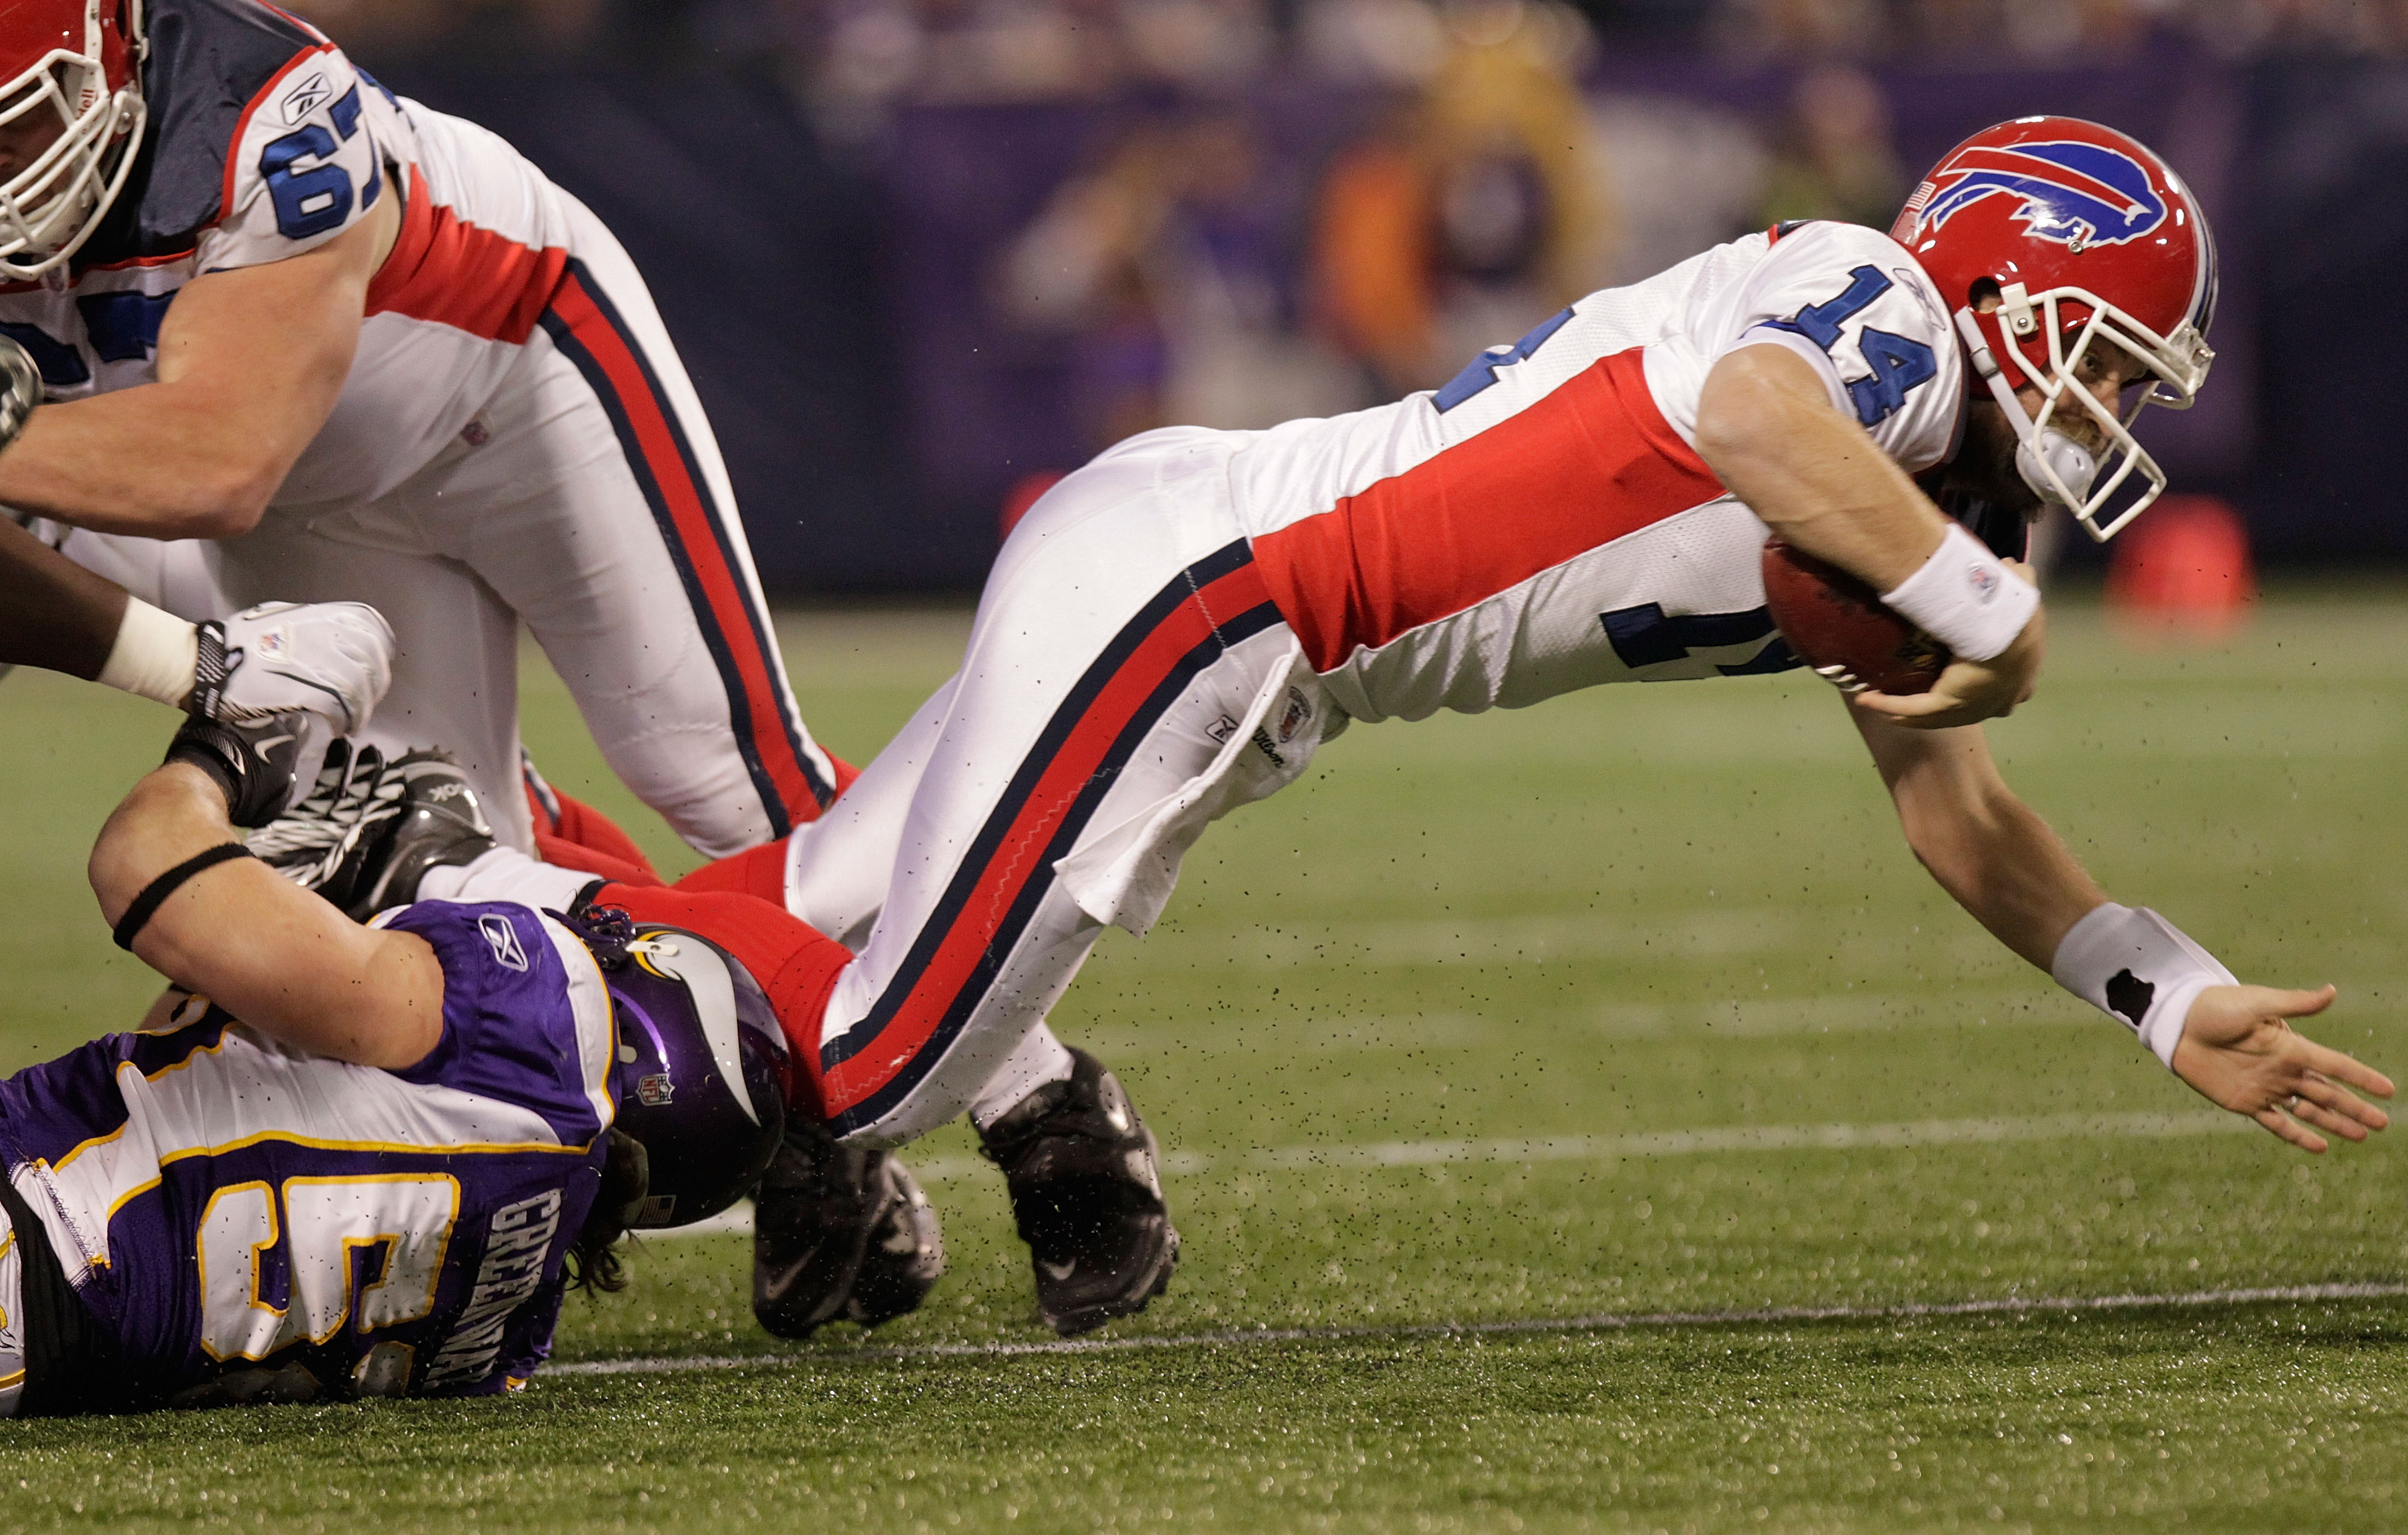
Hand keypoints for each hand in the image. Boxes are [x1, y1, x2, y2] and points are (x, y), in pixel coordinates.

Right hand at [204, 601, 395, 733]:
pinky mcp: (306, 691)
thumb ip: (311, 627)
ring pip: (359, 689)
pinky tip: (341, 727)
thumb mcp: (279, 618)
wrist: (207, 663)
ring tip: (354, 722)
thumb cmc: (236, 642)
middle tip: (368, 699)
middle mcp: (323, 636)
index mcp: (318, 617)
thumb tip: (334, 641)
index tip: (379, 664)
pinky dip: (346, 720)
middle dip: (376, 684)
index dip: (381, 647)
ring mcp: (316, 664)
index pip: (370, 625)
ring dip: (362, 710)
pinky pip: (340, 708)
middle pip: (371, 661)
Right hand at [1853, 562, 2043, 729]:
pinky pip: (1913, 710)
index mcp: (2021, 678)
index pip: (2008, 690)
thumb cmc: (2014, 608)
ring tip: (1878, 700)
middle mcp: (1998, 701)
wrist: (2005, 625)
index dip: (1989, 685)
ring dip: (1905, 709)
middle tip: (1921, 691)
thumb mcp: (2020, 588)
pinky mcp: (1948, 706)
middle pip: (1970, 709)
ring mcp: (1973, 709)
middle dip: (1947, 706)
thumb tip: (2006, 564)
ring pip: (1935, 715)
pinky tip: (1865, 699)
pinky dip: (1887, 705)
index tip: (1968, 672)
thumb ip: (2016, 580)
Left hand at [2170, 983, 2394, 1151]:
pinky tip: (2320, 1146)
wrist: (2177, 1024)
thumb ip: (2294, 1003)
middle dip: (2356, 1108)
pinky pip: (2276, 1123)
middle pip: (2328, 1093)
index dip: (2361, 1078)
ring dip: (2335, 1124)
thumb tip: (2332, 991)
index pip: (2335, 1065)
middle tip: (2383, 1124)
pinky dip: (2297, 1135)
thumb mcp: (2256, 1002)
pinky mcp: (2245, 1102)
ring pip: (2309, 1111)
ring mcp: (2266, 1088)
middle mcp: (2284, 1070)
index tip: (2388, 1090)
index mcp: (2291, 1046)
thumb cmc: (2215, 1007)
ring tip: (2361, 1136)